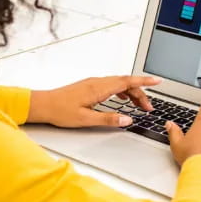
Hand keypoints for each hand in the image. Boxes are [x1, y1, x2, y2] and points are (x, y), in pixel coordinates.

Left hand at [28, 75, 160, 127]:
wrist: (43, 105)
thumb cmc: (60, 111)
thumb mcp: (86, 119)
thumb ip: (108, 119)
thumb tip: (127, 119)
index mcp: (98, 88)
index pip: (127, 81)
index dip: (144, 81)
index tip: (157, 81)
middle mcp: (97, 82)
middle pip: (125, 82)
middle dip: (141, 93)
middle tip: (149, 108)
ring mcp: (93, 83)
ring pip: (118, 83)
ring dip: (131, 92)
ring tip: (140, 106)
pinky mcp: (89, 86)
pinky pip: (111, 85)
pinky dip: (121, 90)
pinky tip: (123, 99)